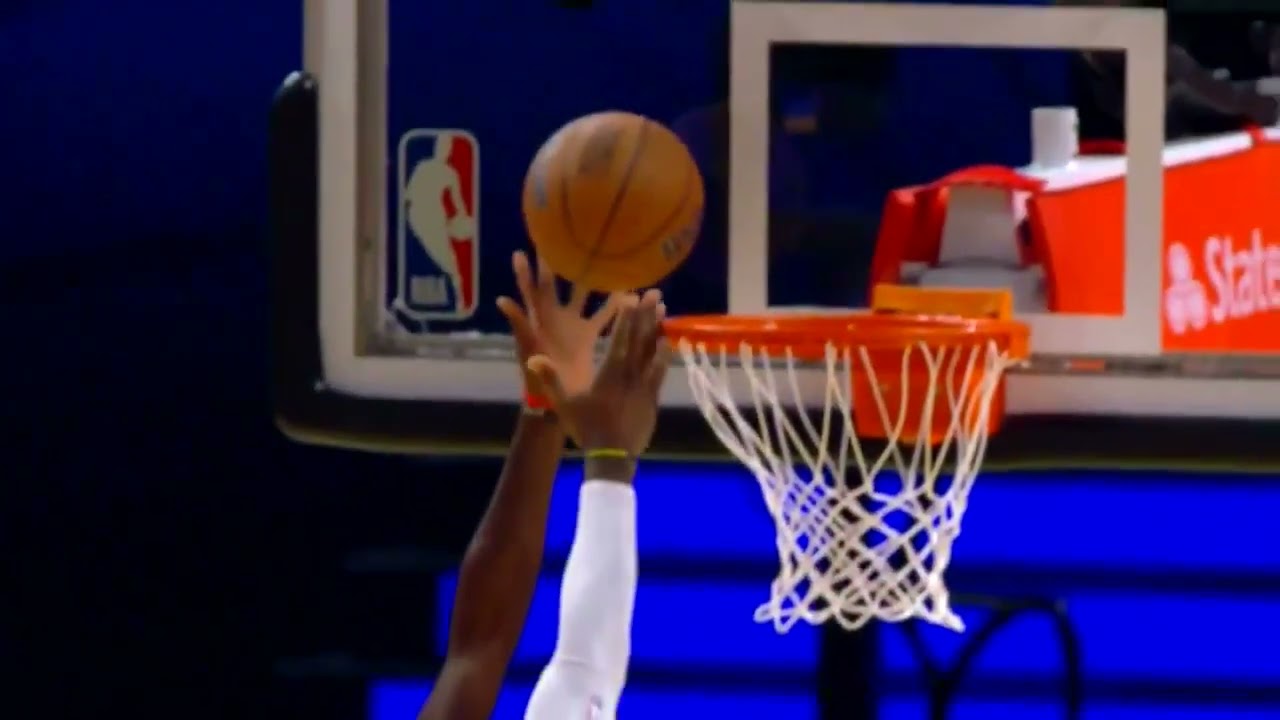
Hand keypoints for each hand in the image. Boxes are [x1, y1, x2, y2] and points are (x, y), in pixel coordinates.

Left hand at [496, 251, 623, 411]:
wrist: (555, 402)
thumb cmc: (535, 377)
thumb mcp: (526, 349)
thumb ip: (518, 324)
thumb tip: (501, 299)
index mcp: (539, 319)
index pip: (533, 288)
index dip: (528, 269)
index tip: (528, 247)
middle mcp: (556, 316)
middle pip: (560, 283)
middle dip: (564, 262)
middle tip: (573, 237)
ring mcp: (574, 325)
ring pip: (586, 295)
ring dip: (595, 279)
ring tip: (607, 257)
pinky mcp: (589, 336)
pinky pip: (604, 316)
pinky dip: (616, 305)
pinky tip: (632, 292)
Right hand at [526, 290, 670, 456]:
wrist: (613, 456)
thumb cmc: (587, 429)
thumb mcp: (564, 404)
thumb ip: (550, 380)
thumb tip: (533, 358)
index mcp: (609, 372)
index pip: (620, 338)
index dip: (627, 316)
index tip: (633, 296)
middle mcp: (631, 374)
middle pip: (641, 339)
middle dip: (647, 314)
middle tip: (656, 293)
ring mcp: (645, 385)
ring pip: (654, 351)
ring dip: (658, 329)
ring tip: (664, 309)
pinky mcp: (653, 397)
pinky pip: (661, 370)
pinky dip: (664, 354)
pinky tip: (668, 343)